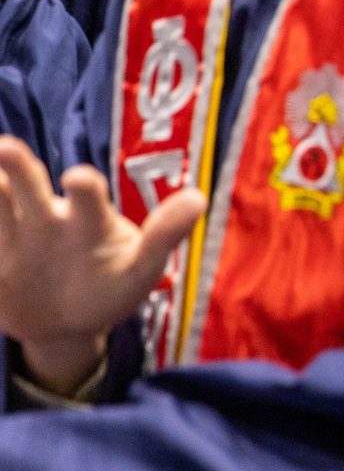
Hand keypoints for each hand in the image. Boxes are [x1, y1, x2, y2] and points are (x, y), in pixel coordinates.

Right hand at [0, 139, 202, 388]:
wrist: (67, 323)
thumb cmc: (111, 287)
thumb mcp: (140, 269)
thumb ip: (164, 236)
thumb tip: (198, 198)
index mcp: (89, 219)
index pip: (87, 197)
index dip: (84, 188)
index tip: (78, 178)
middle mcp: (46, 218)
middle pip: (29, 186)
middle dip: (17, 166)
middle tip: (6, 147)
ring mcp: (12, 237)